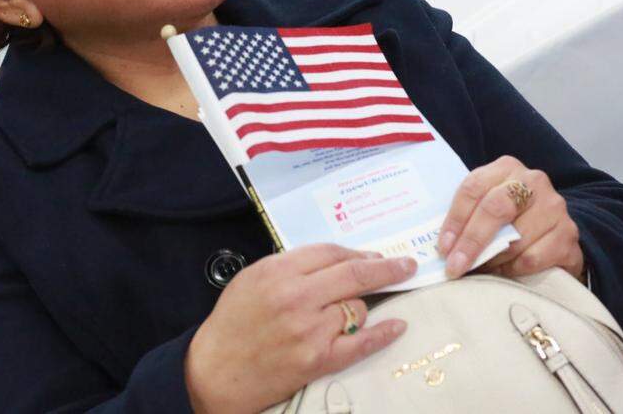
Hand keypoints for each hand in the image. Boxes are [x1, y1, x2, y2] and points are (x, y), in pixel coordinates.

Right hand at [185, 245, 416, 413]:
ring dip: (361, 306)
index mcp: (278, 272)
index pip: (330, 252)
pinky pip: (361, 343)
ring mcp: (310, 330)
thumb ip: (290, 265)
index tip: (374, 254)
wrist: (217, 370)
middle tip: (405, 264)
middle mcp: (296, 298)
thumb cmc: (233, 322)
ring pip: (357, 308)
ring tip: (348, 312)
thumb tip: (334, 259)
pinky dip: (383, 334)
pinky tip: (396, 325)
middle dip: (386, 266)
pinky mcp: (318, 359)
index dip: (357, 252)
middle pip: (354, 273)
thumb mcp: (253, 278)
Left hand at [437, 156, 582, 280]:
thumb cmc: (511, 220)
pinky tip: (507, 271)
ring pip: (514, 238)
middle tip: (454, 266)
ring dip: (492, 260)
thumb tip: (442, 246)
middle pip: (495, 208)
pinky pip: (532, 257)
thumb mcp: (487, 207)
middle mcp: (532, 181)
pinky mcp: (568, 234)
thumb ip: (468, 216)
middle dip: (471, 241)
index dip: (455, 220)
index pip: (473, 188)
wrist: (553, 235)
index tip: (443, 247)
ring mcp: (554, 206)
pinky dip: (514, 269)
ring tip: (482, 269)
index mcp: (506, 168)